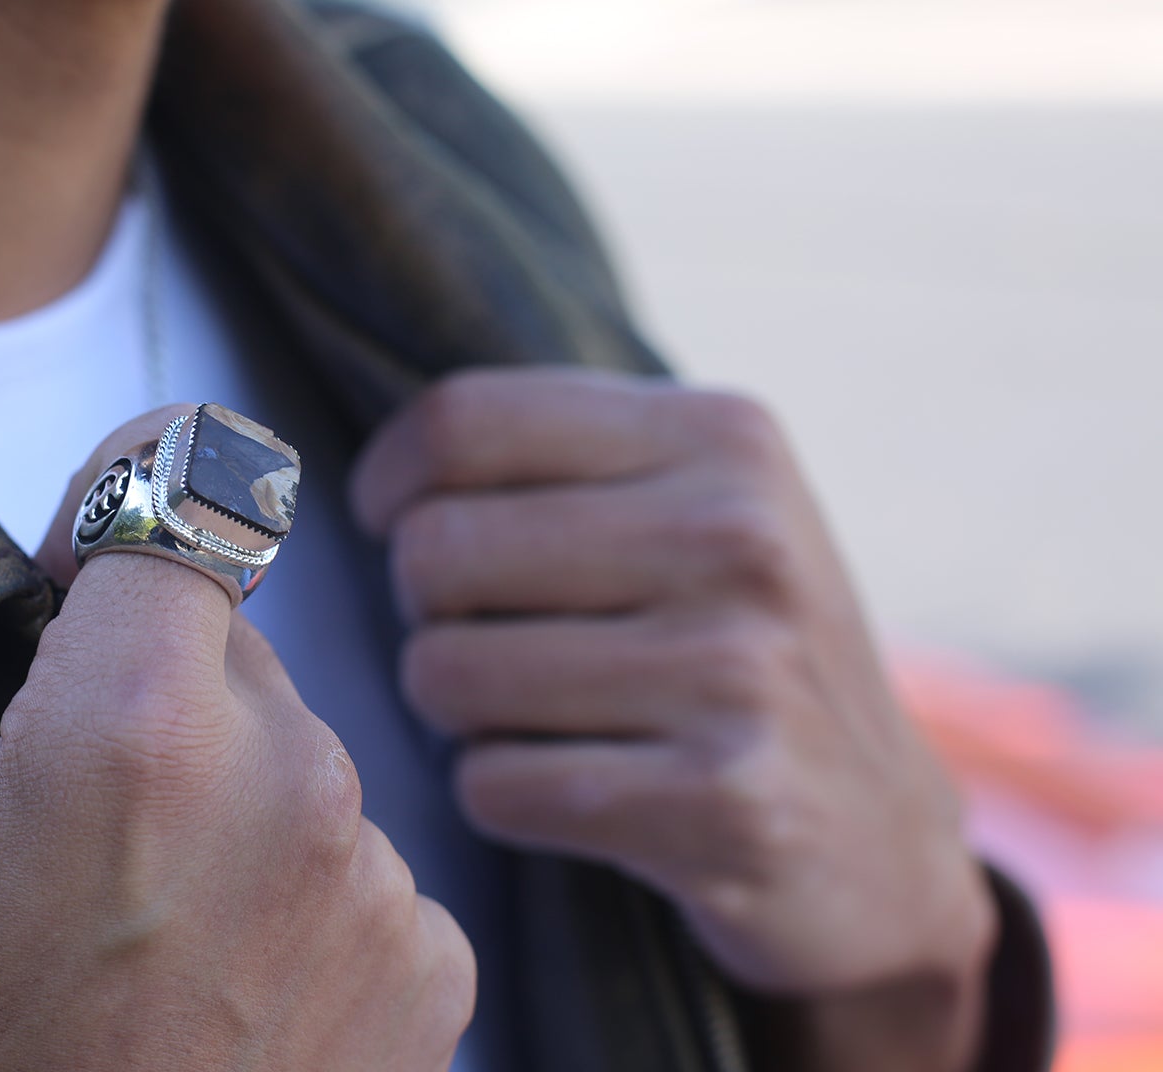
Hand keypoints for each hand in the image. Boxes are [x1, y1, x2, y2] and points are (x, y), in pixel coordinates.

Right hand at [0, 406, 474, 1071]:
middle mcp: (291, 776)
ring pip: (302, 752)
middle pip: (237, 640)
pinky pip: (364, 858)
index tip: (87, 554)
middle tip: (87, 823)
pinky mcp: (439, 960)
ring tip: (157, 930)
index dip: (129, 498)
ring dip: (237, 795)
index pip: (193, 487)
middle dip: (163, 685)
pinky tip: (233, 989)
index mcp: (135, 724)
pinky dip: (304, 892)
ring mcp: (377, 873)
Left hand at [350, 368, 996, 1071]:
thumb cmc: (739, 652)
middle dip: (426, 613)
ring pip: (446, 675)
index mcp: (722, 437)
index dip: (389, 480)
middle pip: (435, 551)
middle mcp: (740, 538)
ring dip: (456, 714)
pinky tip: (573, 788)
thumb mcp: (698, 505)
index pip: (464, 420)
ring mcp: (740, 672)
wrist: (882, 842)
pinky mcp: (725, 803)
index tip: (392, 522)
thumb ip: (561, 456)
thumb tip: (381, 470)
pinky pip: (493, 786)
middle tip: (484, 641)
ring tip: (533, 716)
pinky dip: (498, 796)